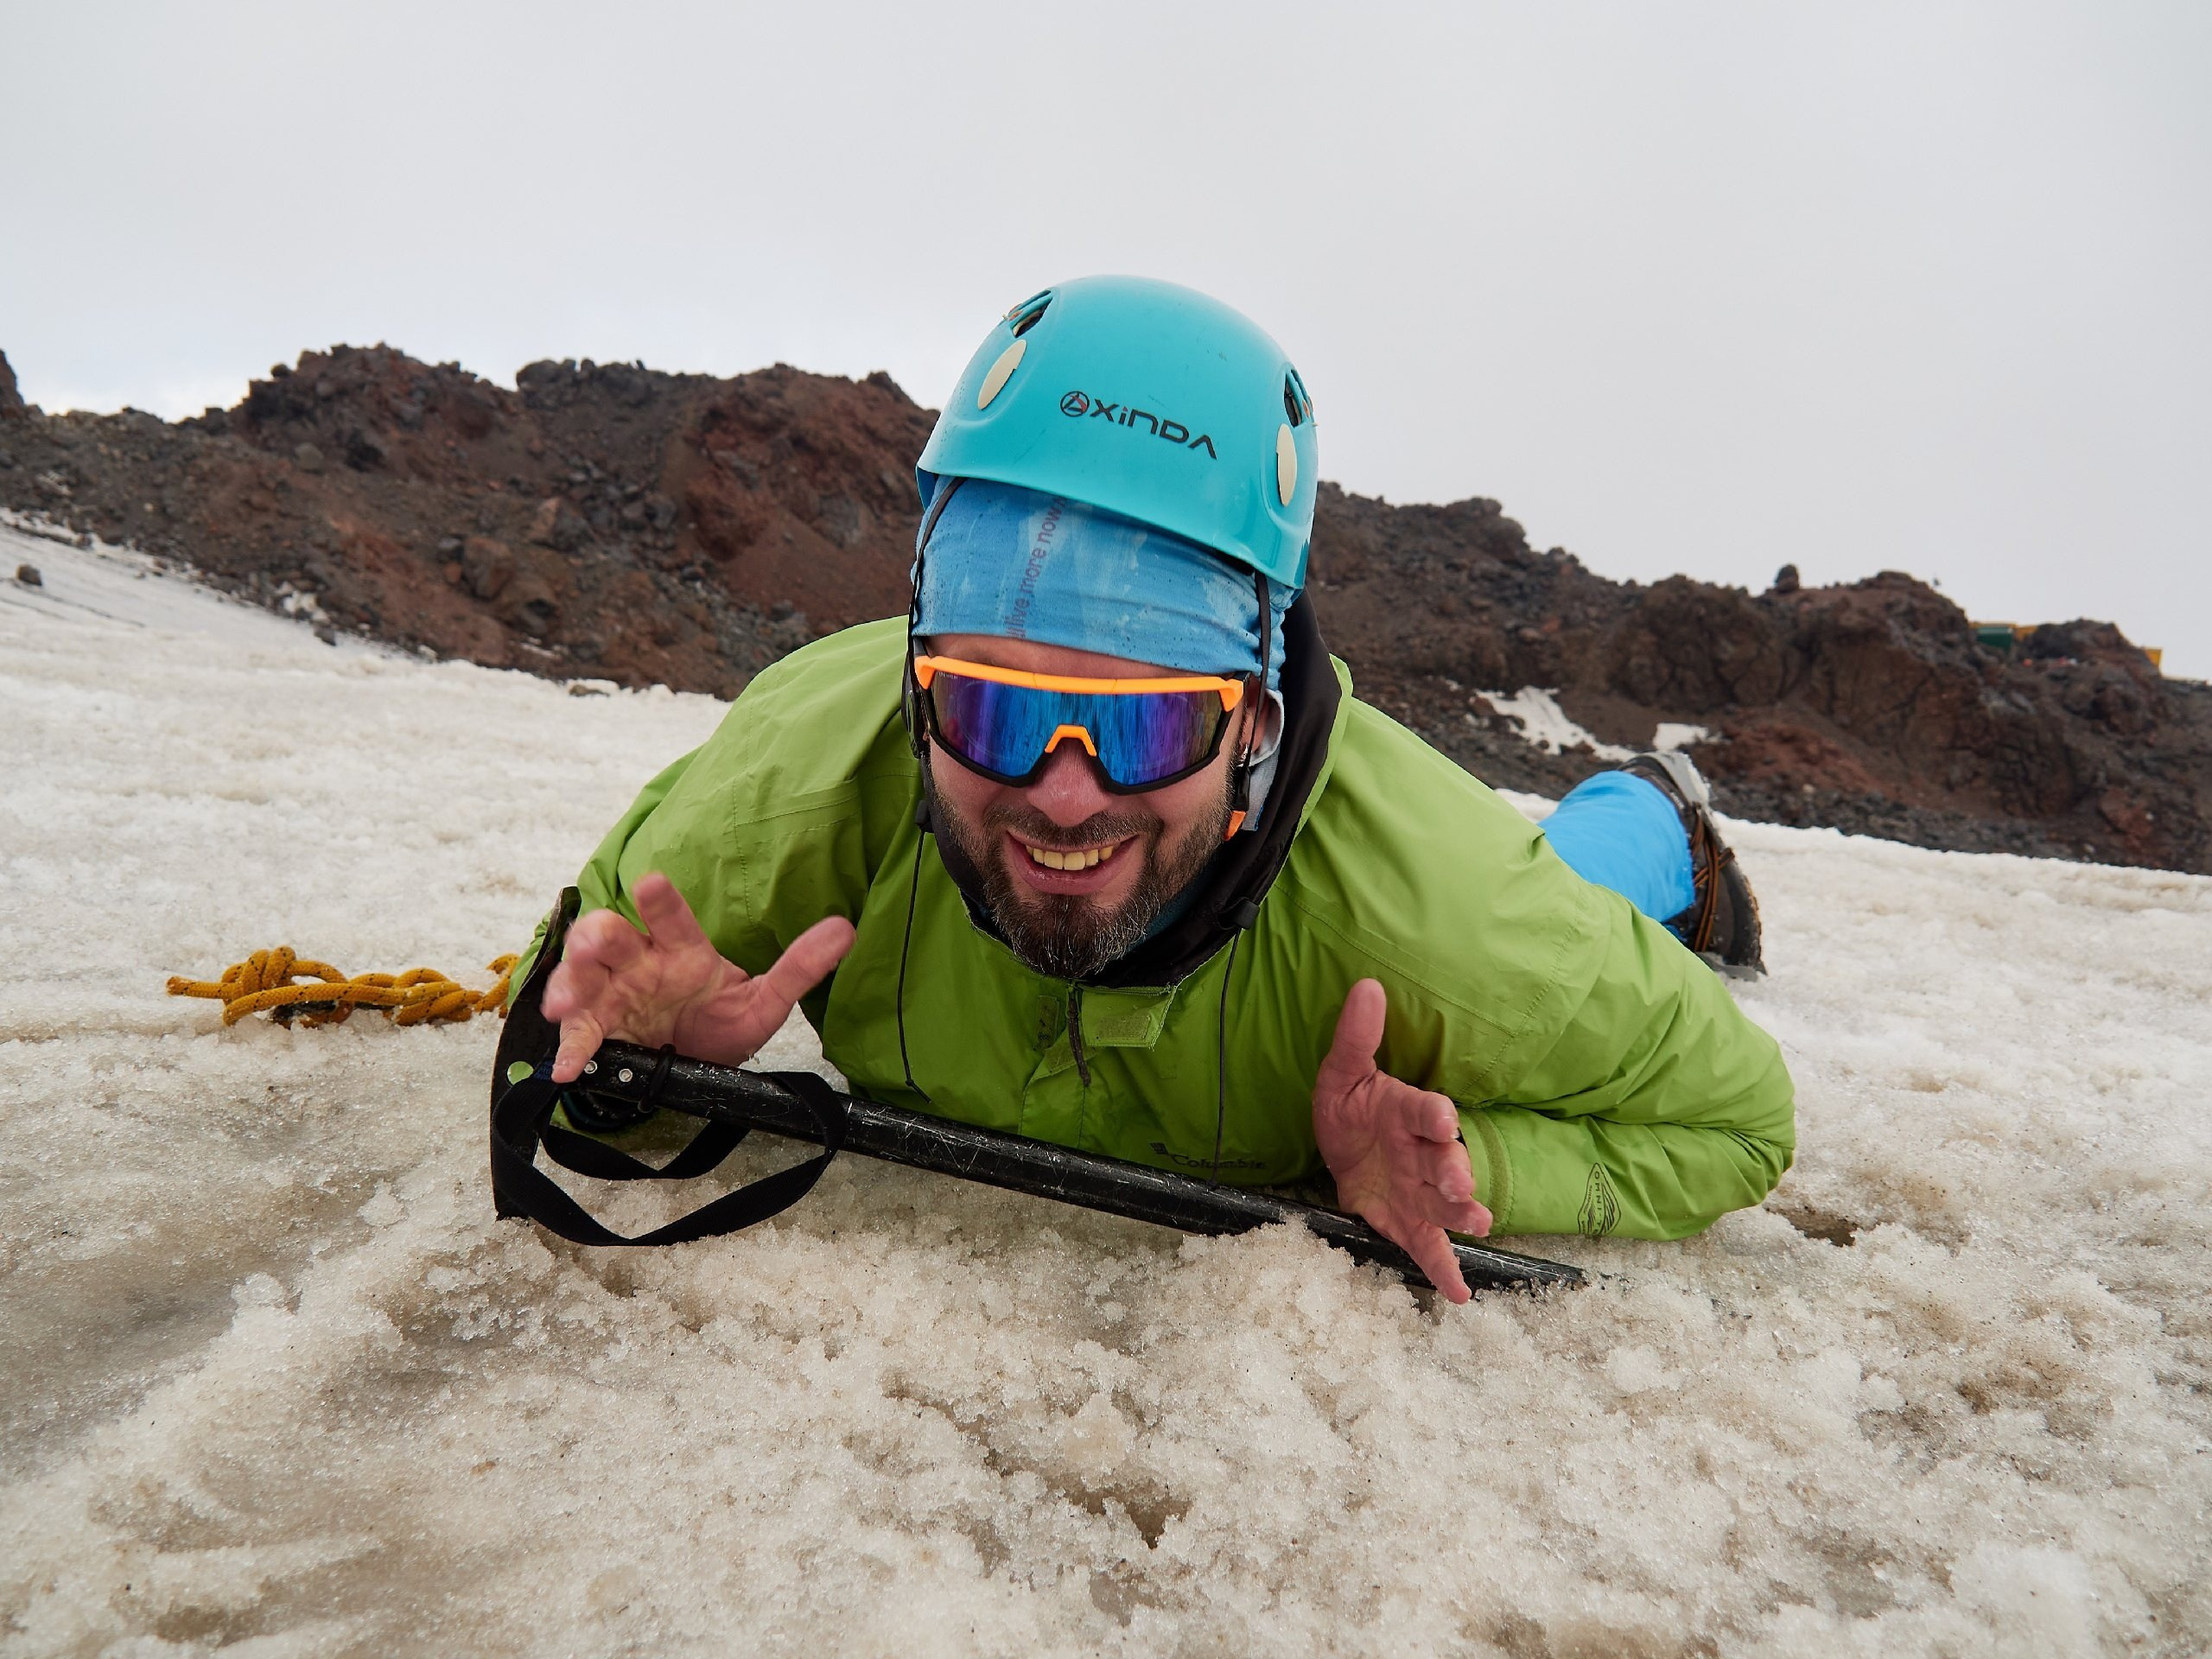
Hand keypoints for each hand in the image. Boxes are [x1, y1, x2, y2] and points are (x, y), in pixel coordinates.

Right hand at [540, 872, 854, 1083]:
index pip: (669, 918)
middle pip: (612, 937)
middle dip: (599, 936)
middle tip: (598, 942)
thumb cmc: (721, 1021)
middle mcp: (641, 964)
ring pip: (583, 976)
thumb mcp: (763, 1002)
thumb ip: (799, 968)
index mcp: (680, 949)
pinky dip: (571, 1049)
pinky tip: (566, 1066)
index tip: (650, 884)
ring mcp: (614, 996)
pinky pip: (579, 1035)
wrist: (694, 1061)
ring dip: (571, 984)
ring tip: (565, 1002)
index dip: (659, 901)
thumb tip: (847, 930)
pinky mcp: (599, 1030)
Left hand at [1312, 978, 1491, 1302]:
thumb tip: (1367, 987)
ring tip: (1476, 1224)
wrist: (1340, 1146)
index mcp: (1407, 1113)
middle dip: (1454, 1173)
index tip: (1443, 1118)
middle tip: (1460, 1185)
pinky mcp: (1406, 1222)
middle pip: (1444, 1162)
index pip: (1424, 1112)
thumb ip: (1355, 1036)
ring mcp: (1417, 1191)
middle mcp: (1420, 1154)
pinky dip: (1444, 1270)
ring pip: (1444, 1205)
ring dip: (1461, 1214)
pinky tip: (1459, 1294)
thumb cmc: (1349, 1107)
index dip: (1433, 1115)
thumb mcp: (1341, 1073)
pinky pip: (1428, 1247)